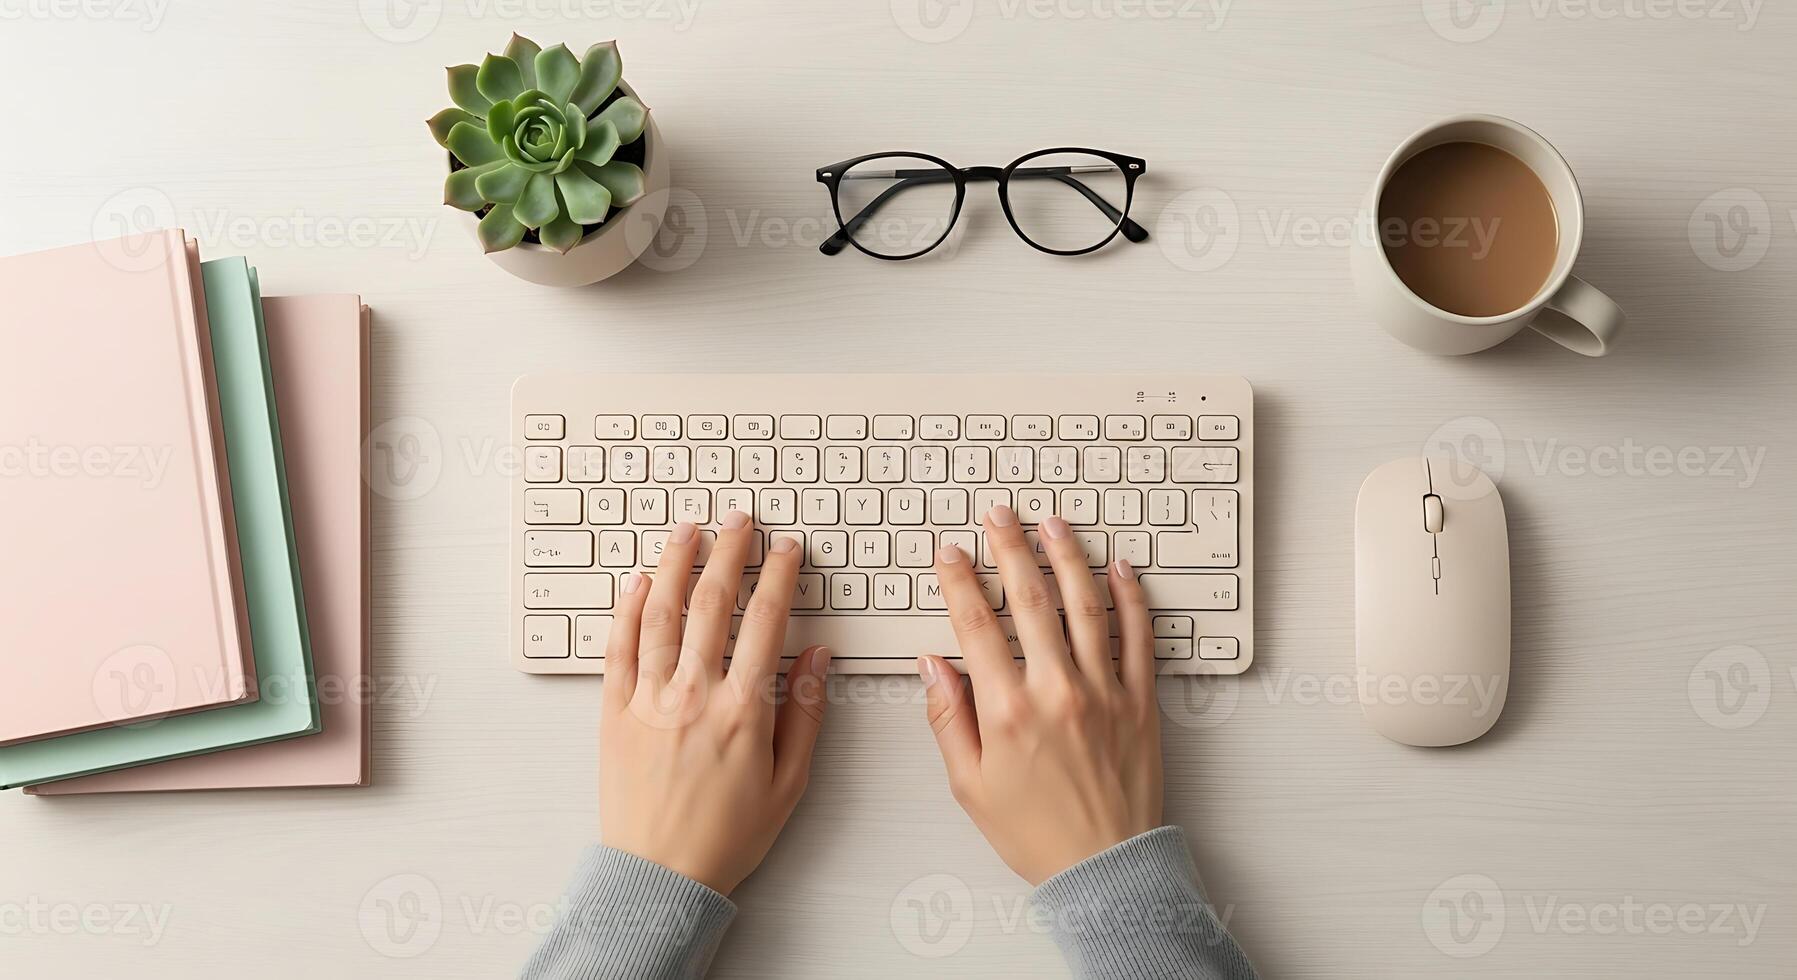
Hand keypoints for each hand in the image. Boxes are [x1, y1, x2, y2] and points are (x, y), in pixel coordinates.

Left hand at [599, 513, 830, 895]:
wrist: (659, 876)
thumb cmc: (725, 837)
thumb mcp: (789, 783)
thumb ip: (804, 714)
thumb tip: (816, 656)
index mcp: (743, 710)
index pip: (766, 621)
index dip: (779, 575)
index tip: (787, 548)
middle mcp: (693, 695)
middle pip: (713, 603)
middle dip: (729, 552)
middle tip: (740, 521)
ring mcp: (649, 700)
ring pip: (661, 613)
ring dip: (676, 564)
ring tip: (688, 530)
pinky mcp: (613, 712)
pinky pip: (618, 648)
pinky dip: (627, 609)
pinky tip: (637, 582)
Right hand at [918, 506, 1162, 884]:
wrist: (1105, 868)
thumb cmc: (1036, 833)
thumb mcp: (970, 784)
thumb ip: (948, 718)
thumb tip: (933, 665)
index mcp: (1008, 711)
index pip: (975, 626)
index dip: (959, 581)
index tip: (950, 553)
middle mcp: (1057, 691)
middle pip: (1029, 600)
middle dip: (1009, 549)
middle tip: (998, 516)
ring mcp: (1104, 691)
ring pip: (1084, 605)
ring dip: (1066, 557)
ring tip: (1052, 524)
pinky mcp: (1141, 701)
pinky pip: (1138, 636)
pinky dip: (1130, 597)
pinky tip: (1120, 567)